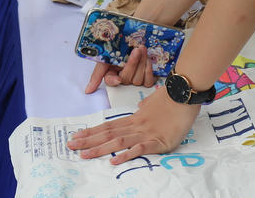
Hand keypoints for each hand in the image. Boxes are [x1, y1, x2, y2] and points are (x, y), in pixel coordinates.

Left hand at [67, 85, 198, 163]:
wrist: (185, 93)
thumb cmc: (171, 99)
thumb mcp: (153, 104)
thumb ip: (144, 110)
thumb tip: (139, 110)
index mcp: (134, 118)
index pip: (108, 126)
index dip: (92, 131)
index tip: (76, 135)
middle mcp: (136, 125)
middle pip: (108, 133)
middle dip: (88, 141)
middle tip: (70, 145)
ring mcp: (146, 133)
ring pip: (118, 141)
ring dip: (99, 149)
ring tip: (84, 155)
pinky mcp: (158, 141)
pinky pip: (139, 148)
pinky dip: (125, 154)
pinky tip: (113, 160)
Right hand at [83, 44, 155, 93]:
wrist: (133, 35)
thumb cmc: (117, 45)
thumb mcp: (105, 56)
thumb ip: (97, 73)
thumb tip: (87, 91)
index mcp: (111, 73)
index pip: (110, 81)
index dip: (114, 80)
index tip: (118, 79)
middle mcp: (123, 78)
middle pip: (127, 79)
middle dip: (132, 64)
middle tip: (136, 50)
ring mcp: (135, 78)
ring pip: (138, 80)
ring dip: (141, 64)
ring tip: (142, 50)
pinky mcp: (147, 77)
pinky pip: (148, 81)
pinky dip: (148, 71)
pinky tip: (148, 60)